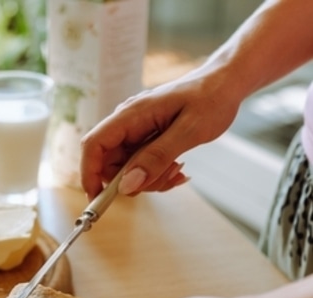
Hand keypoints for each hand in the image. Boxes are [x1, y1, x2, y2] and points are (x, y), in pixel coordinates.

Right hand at [80, 68, 241, 198]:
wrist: (225, 83)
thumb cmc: (211, 98)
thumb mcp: (189, 131)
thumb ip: (156, 158)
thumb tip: (127, 185)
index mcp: (131, 115)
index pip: (94, 145)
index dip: (89, 173)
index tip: (97, 198)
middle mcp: (127, 123)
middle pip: (109, 162)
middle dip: (132, 180)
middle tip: (164, 180)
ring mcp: (135, 131)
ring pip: (126, 168)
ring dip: (149, 178)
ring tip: (178, 170)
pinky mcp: (145, 138)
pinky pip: (140, 164)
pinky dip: (156, 173)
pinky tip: (177, 168)